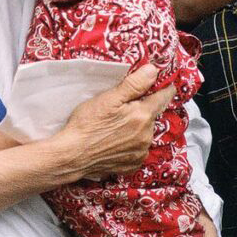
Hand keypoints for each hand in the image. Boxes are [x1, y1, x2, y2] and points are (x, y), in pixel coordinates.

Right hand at [59, 64, 171, 180]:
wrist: (72, 155)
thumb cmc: (87, 124)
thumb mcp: (108, 98)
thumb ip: (134, 84)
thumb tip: (153, 71)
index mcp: (142, 116)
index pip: (163, 97)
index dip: (164, 89)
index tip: (165, 85)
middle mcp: (146, 135)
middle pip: (152, 116)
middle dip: (143, 110)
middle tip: (124, 108)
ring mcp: (140, 152)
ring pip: (145, 133)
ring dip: (138, 127)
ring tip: (116, 126)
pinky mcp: (133, 164)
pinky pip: (138, 149)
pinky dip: (131, 143)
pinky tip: (116, 141)